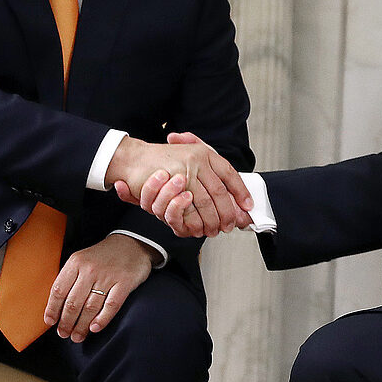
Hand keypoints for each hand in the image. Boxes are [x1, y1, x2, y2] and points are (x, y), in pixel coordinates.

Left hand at [43, 234, 157, 342]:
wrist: (132, 243)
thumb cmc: (103, 256)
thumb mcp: (82, 259)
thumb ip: (70, 277)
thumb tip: (57, 306)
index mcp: (76, 262)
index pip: (59, 290)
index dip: (52, 309)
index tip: (50, 322)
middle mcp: (90, 269)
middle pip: (73, 302)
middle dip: (66, 322)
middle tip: (64, 334)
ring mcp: (108, 276)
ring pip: (90, 307)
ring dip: (81, 326)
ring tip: (77, 336)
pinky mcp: (125, 282)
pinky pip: (111, 306)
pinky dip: (102, 319)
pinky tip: (94, 328)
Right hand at [107, 134, 252, 237]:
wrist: (133, 158)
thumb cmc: (161, 160)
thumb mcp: (186, 157)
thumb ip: (207, 174)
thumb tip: (231, 197)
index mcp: (204, 152)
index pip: (228, 173)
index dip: (240, 190)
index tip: (248, 205)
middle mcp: (197, 159)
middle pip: (220, 191)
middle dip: (228, 212)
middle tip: (231, 224)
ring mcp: (186, 171)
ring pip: (206, 202)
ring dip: (212, 219)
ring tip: (216, 229)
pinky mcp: (173, 184)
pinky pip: (189, 207)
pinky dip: (195, 220)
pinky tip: (199, 227)